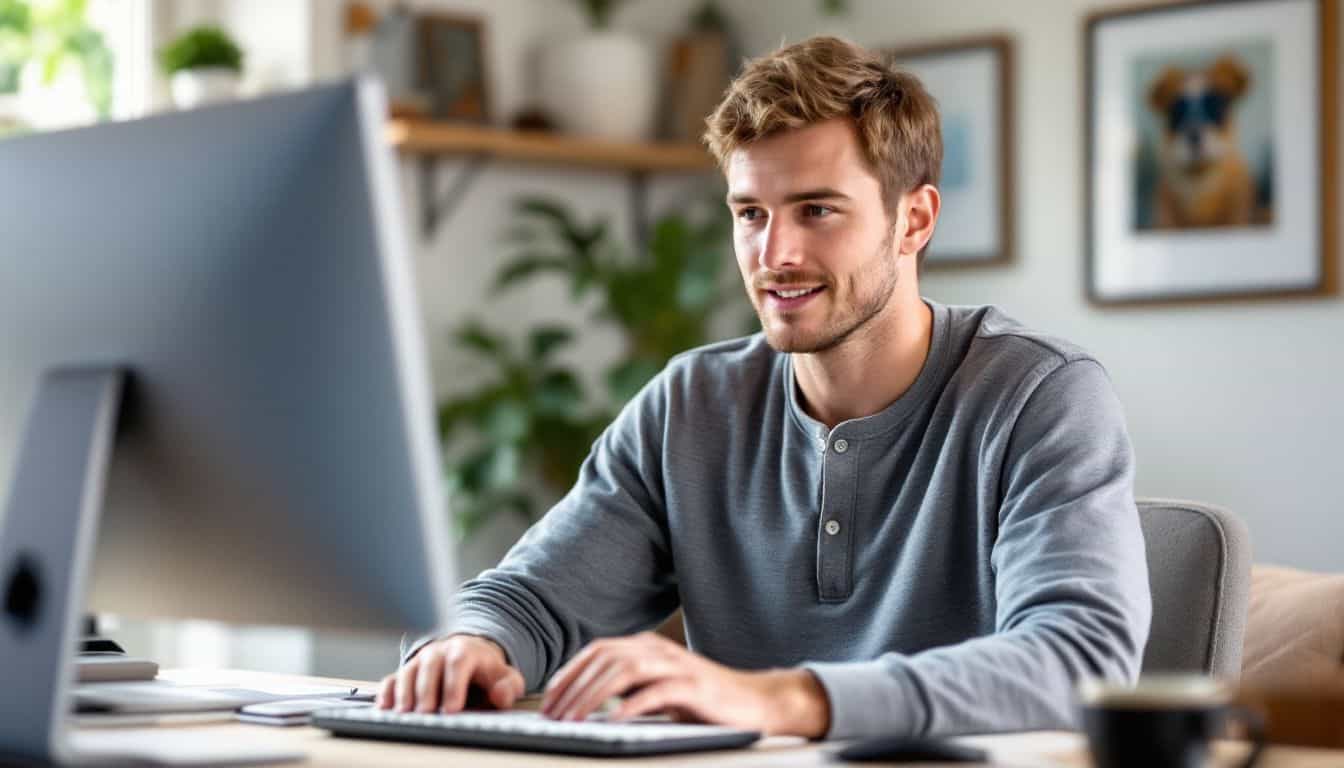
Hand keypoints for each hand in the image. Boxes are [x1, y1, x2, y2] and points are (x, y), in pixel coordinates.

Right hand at [375, 634, 525, 713]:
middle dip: (426, 690)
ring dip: (404, 692)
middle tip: (426, 713)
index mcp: (465, 651)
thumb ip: (509, 686)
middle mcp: (440, 652)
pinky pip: (392, 678)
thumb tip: (501, 695)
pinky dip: (387, 691)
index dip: (454, 685)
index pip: (459, 662)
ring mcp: (420, 661)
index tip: (453, 708)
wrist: (469, 654)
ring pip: (408, 671)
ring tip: (404, 712)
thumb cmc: (485, 671)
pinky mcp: (406, 671)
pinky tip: (386, 706)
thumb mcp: (504, 676)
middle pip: (430, 666)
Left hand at [540, 631, 830, 737]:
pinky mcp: (693, 686)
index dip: (569, 673)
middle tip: (553, 715)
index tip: (549, 699)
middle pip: (605, 659)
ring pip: (624, 670)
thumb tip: (587, 703)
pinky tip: (614, 720)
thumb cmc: (703, 700)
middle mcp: (658, 650)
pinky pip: (656, 692)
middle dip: (574, 687)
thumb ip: (628, 689)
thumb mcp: (657, 691)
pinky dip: (632, 705)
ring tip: (575, 718)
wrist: (754, 701)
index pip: (597, 651)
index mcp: (646, 647)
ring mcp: (676, 666)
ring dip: (594, 695)